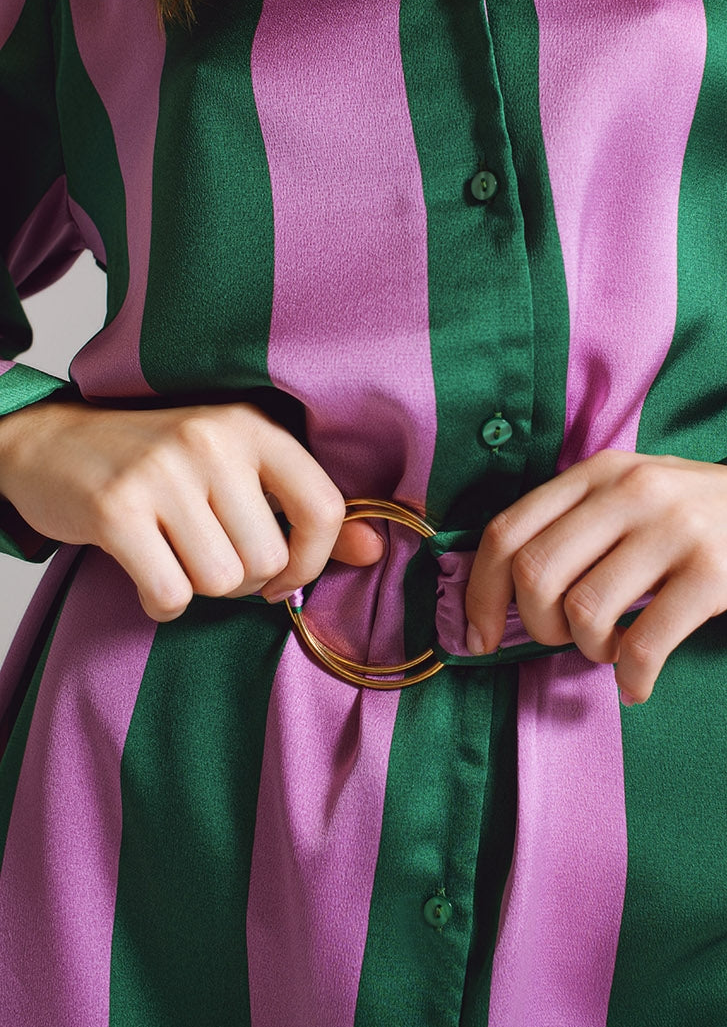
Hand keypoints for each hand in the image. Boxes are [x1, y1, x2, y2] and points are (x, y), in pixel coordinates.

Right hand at [0, 397, 381, 620]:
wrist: (53, 443)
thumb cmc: (159, 464)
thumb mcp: (236, 469)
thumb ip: (304, 509)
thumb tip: (374, 550)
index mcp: (253, 426)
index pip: (324, 507)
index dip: (316, 560)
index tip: (288, 576)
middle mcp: (212, 440)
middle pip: (268, 560)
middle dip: (243, 579)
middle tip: (209, 554)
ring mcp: (162, 473)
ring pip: (221, 581)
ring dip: (200, 588)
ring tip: (176, 555)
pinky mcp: (117, 510)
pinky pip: (170, 594)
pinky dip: (161, 600)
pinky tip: (146, 570)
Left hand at [464, 449, 726, 703]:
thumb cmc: (696, 517)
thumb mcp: (632, 495)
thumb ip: (574, 524)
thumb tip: (503, 591)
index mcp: (598, 471)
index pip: (509, 531)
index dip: (480, 593)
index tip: (480, 638)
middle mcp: (631, 489)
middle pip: (536, 572)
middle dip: (535, 625)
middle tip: (564, 641)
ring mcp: (674, 527)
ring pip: (586, 608)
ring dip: (588, 651)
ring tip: (611, 654)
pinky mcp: (714, 570)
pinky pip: (648, 639)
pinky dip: (633, 674)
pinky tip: (638, 681)